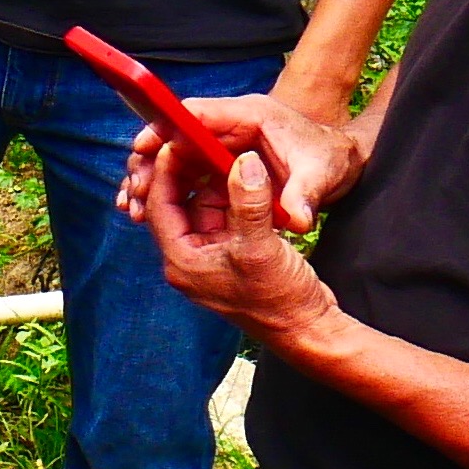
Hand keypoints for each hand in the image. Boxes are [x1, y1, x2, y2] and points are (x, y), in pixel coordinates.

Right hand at [116, 93, 364, 234]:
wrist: (340, 163)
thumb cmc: (330, 160)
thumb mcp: (321, 177)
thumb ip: (304, 196)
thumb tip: (297, 220)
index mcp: (250, 115)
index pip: (196, 113)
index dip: (165, 129)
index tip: (141, 148)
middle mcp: (230, 126)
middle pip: (175, 136)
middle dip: (149, 162)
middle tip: (133, 192)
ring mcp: (222, 144)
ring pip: (173, 156)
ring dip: (151, 179)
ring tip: (133, 208)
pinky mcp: (219, 163)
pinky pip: (182, 173)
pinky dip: (163, 190)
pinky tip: (145, 212)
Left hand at [141, 139, 338, 347]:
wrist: (308, 328)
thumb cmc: (281, 298)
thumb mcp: (262, 247)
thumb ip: (250, 203)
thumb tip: (243, 162)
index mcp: (182, 260)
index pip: (160, 206)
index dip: (166, 171)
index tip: (177, 140)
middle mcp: (189, 260)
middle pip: (176, 205)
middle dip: (186, 173)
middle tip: (196, 140)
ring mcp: (210, 258)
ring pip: (201, 209)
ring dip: (211, 182)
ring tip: (221, 151)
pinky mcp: (232, 256)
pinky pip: (223, 217)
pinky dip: (231, 197)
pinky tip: (244, 177)